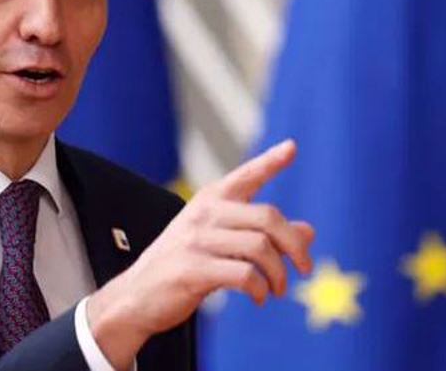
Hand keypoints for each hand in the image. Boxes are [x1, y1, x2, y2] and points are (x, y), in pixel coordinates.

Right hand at [87, 139, 314, 369]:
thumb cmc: (183, 265)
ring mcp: (196, 240)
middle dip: (295, 245)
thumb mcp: (220, 244)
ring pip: (260, 248)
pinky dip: (261, 290)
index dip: (269, 162)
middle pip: (268, 218)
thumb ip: (261, 235)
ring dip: (279, 274)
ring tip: (277, 289)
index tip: (291, 147)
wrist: (137, 295)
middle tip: (305, 268)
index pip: (244, 176)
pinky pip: (245, 275)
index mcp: (209, 201)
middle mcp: (203, 213)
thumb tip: (309, 232)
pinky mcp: (192, 269)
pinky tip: (259, 298)